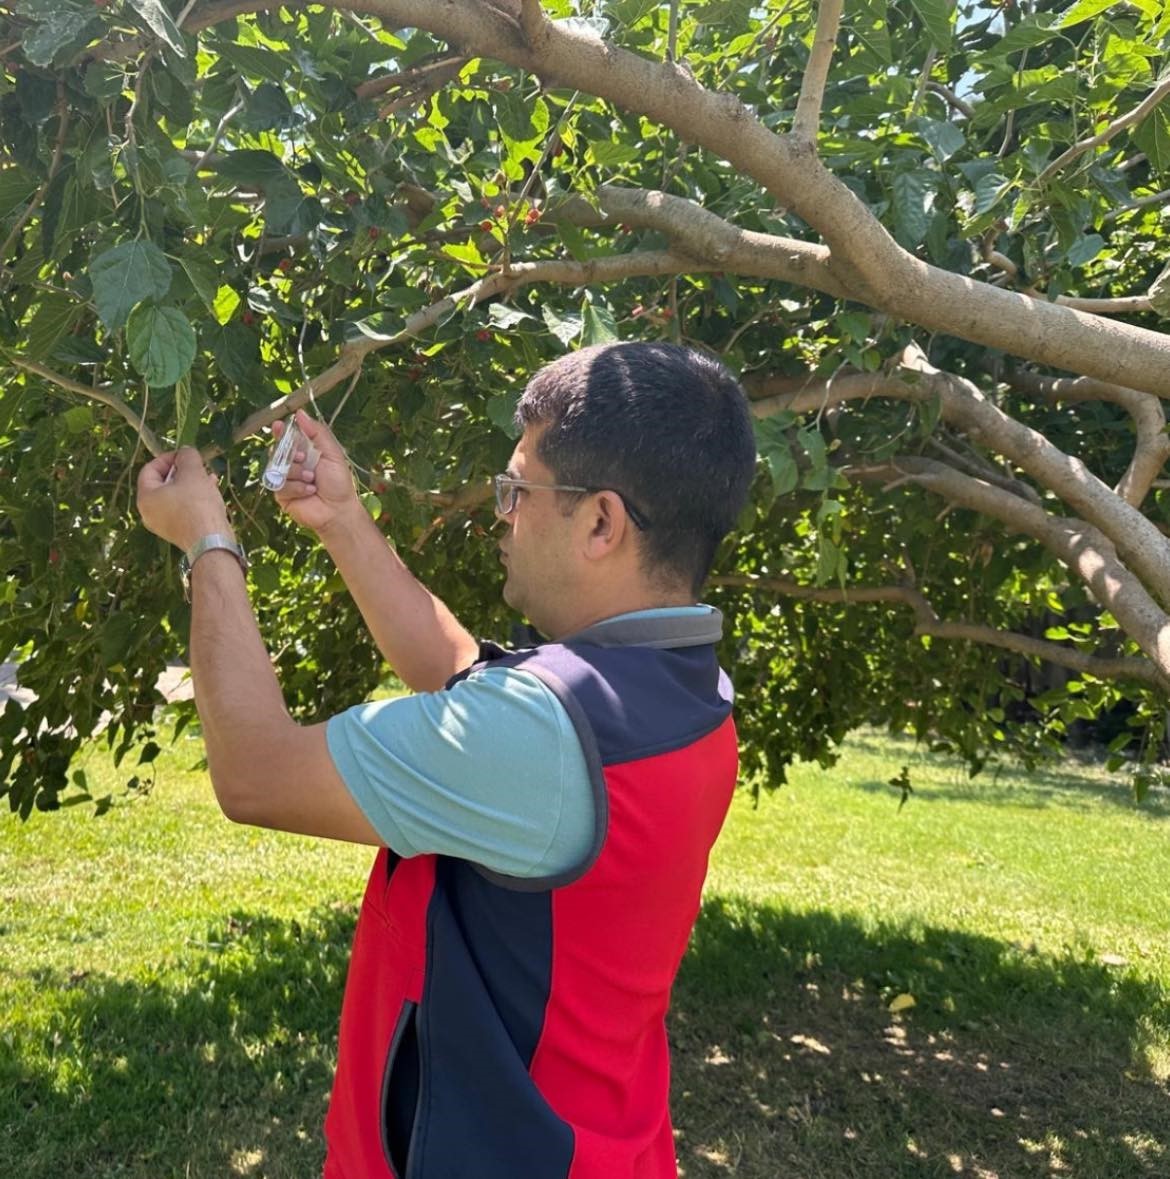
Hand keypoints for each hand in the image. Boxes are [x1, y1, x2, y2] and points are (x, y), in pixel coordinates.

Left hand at [137, 448, 231, 551]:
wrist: (211, 541)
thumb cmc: (197, 504)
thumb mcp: (193, 473)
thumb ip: (187, 457)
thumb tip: (185, 451)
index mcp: (145, 497)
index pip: (149, 469)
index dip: (167, 458)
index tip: (186, 455)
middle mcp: (148, 513)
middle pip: (162, 484)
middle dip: (182, 472)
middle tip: (198, 467)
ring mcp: (163, 526)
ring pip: (175, 498)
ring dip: (191, 485)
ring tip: (209, 479)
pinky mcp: (178, 533)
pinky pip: (182, 510)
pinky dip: (193, 501)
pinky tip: (211, 495)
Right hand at [271, 410, 360, 535]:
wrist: (339, 510)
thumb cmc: (339, 483)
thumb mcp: (332, 453)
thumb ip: (317, 433)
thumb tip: (300, 413)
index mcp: (305, 452)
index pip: (287, 438)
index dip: (280, 431)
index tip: (277, 426)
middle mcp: (293, 464)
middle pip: (278, 451)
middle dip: (291, 454)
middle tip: (303, 457)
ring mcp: (286, 479)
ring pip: (277, 468)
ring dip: (296, 472)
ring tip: (312, 480)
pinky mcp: (282, 495)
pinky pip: (279, 485)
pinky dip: (296, 487)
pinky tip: (309, 491)